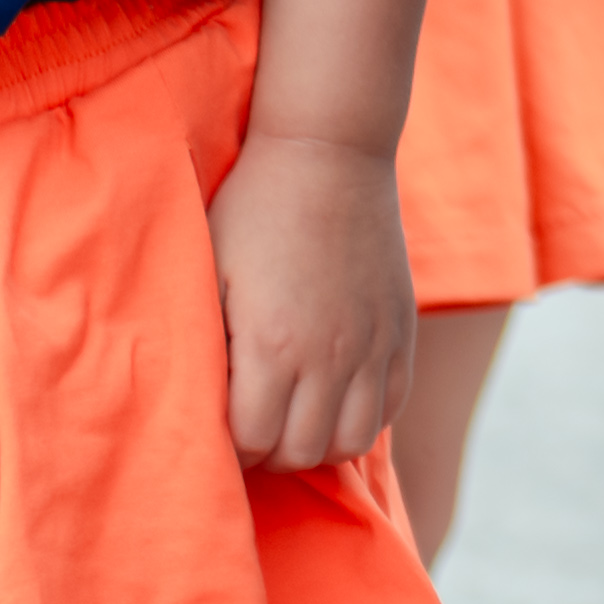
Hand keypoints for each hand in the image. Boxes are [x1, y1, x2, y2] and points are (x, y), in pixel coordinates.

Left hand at [210, 131, 415, 473]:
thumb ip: (206, 347)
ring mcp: (373, 343)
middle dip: (270, 450)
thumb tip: (202, 405)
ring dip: (318, 442)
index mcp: (271, 343)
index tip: (218, 423)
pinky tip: (336, 394)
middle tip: (253, 421)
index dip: (229, 445)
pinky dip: (362, 415)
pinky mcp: (401, 328)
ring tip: (296, 415)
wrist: (329, 151)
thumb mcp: (210, 274)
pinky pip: (392, 405)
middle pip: (302, 452)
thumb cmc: (252, 210)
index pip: (252, 441)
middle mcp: (329, 353)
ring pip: (352, 441)